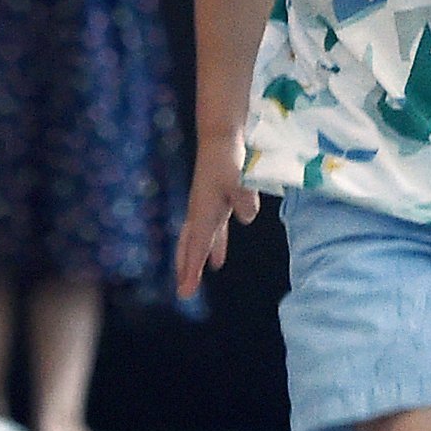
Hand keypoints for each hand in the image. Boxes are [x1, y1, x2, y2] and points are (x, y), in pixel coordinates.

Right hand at [176, 145, 255, 295]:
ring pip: (197, 241)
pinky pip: (211, 233)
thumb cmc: (228, 157)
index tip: (186, 290)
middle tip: (184, 292)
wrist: (220, 138)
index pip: (197, 245)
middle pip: (190, 246)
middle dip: (187, 269)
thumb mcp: (239, 178)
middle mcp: (201, 213)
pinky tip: (217, 260)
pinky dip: (213, 247)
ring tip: (193, 281)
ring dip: (195, 260)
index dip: (192, 268)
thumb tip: (246, 217)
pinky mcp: (214, 204)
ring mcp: (206, 209)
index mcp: (204, 211)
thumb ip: (244, 198)